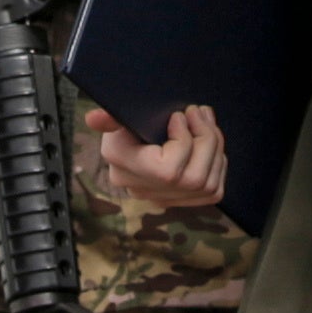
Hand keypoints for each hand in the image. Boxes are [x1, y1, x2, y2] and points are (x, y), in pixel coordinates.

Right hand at [91, 101, 228, 212]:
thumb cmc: (129, 118)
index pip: (168, 171)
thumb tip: (93, 118)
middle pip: (193, 178)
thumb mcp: (120, 113)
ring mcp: (160, 199)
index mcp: (122, 165)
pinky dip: (218, 165)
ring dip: (215, 148)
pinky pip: (212, 192)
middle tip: (199, 112)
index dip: (184, 143)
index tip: (179, 116)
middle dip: (206, 140)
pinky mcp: (179, 201)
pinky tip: (209, 144)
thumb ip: (111, 116)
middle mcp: (140, 188)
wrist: (134, 133)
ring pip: (206, 185)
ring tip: (206, 120)